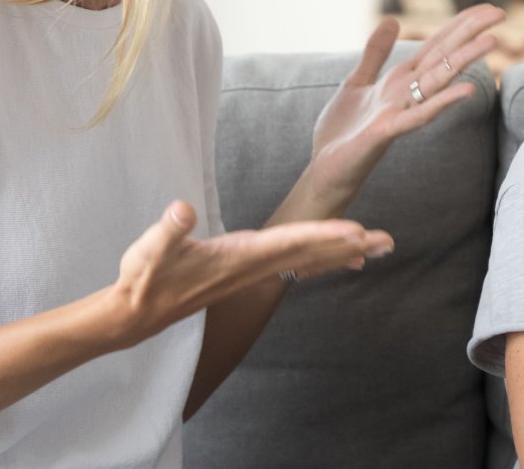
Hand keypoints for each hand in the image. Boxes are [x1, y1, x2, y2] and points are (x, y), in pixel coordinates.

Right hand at [107, 200, 392, 347]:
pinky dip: (323, 259)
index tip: (355, 230)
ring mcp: (252, 271)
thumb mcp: (149, 252)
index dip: (322, 233)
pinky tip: (346, 260)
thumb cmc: (142, 279)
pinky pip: (296, 264)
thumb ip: (167, 231)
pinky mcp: (247, 272)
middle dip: (350, 244)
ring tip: (379, 246)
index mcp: (237, 256)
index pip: (287, 241)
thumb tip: (182, 209)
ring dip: (344, 251)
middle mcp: (253, 265)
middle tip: (389, 240)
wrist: (134, 314)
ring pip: (308, 258)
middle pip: (311, 252)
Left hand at [307, 4, 503, 198]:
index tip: (487, 8)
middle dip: (469, 34)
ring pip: (438, 80)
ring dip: (464, 60)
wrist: (326, 169)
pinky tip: (467, 90)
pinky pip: (419, 115)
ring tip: (492, 40)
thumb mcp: (357, 82)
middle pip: (443, 57)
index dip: (459, 25)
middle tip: (500, 13)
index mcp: (400, 79)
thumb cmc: (343, 131)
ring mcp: (400, 110)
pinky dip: (443, 101)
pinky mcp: (388, 130)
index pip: (436, 46)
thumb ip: (375, 53)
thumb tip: (392, 20)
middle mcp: (407, 92)